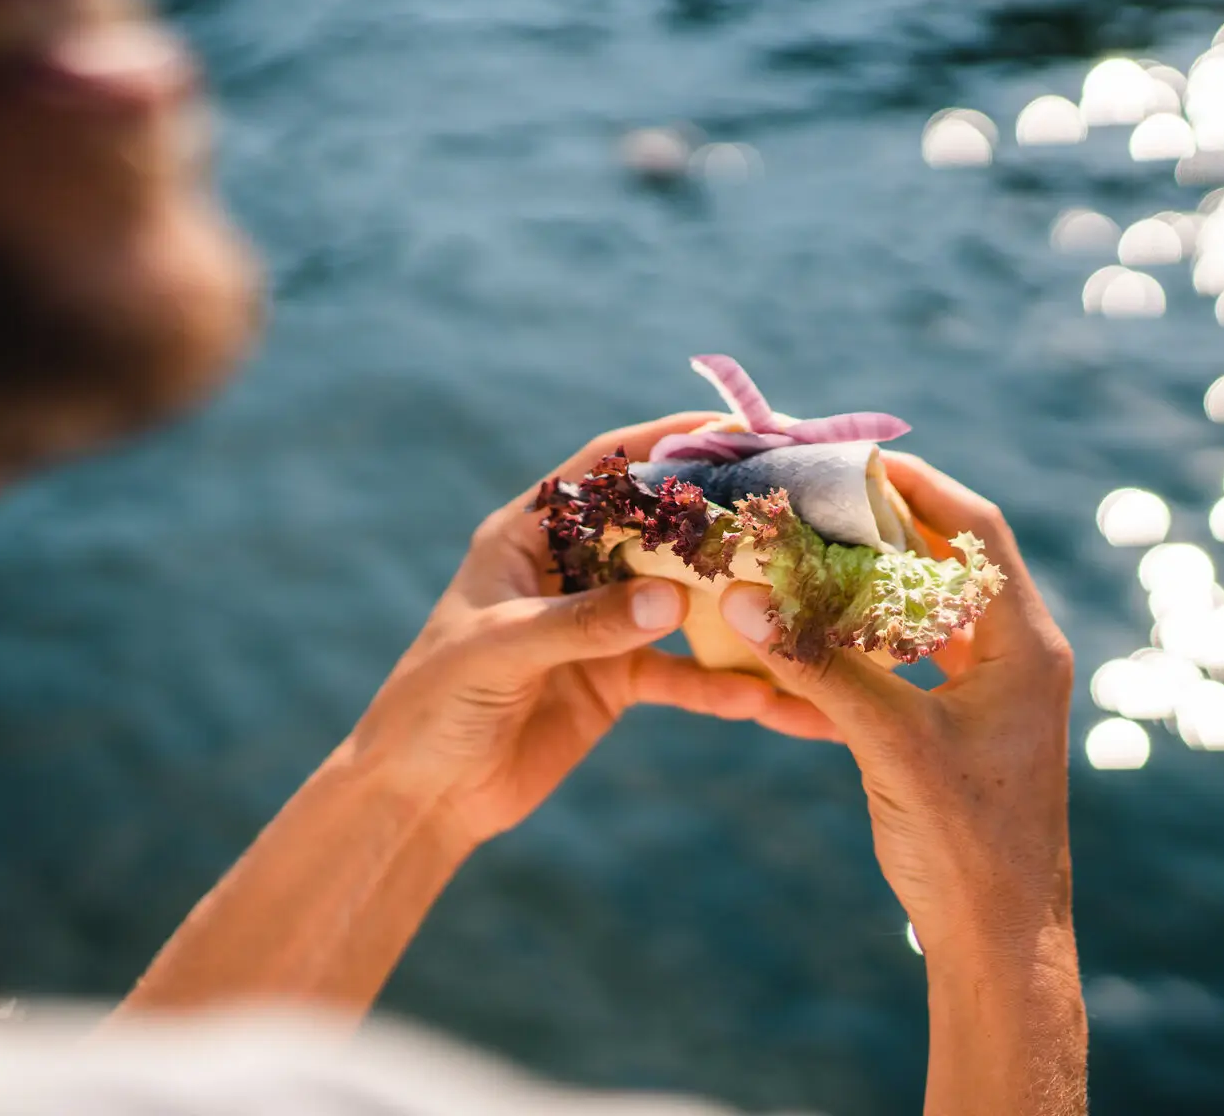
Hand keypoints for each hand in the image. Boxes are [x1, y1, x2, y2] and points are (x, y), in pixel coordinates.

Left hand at [351, 412, 840, 854]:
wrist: (422, 795)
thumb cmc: (434, 703)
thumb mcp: (502, 652)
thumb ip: (584, 625)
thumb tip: (670, 601)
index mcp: (530, 535)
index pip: (606, 468)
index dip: (666, 441)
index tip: (735, 428)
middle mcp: (573, 569)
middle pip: (660, 527)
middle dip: (723, 517)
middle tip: (795, 505)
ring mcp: (601, 625)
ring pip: (684, 601)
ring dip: (737, 606)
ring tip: (801, 600)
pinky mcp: (617, 681)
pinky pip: (683, 678)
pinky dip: (725, 688)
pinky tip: (771, 699)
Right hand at [717, 451, 1075, 951]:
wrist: (1000, 941)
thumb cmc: (965, 844)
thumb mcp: (888, 746)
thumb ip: (819, 667)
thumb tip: (745, 598)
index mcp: (1026, 646)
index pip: (977, 531)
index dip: (919, 484)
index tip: (854, 457)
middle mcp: (1020, 656)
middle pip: (954, 559)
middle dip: (886, 524)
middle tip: (815, 495)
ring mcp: (995, 690)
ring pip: (933, 606)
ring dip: (876, 576)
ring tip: (807, 547)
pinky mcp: (968, 722)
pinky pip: (920, 653)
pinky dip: (874, 632)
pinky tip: (819, 627)